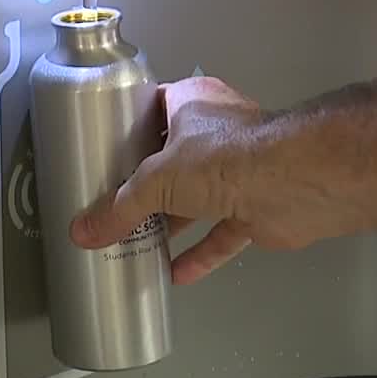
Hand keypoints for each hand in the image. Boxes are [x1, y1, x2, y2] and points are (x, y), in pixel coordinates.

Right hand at [69, 76, 264, 284]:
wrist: (294, 183)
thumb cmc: (222, 158)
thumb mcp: (156, 180)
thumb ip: (120, 208)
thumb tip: (83, 232)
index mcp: (193, 103)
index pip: (154, 107)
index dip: (130, 128)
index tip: (104, 152)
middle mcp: (217, 133)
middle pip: (173, 160)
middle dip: (147, 186)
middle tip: (113, 207)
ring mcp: (240, 171)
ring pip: (197, 199)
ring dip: (172, 223)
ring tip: (136, 244)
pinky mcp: (256, 208)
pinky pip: (221, 234)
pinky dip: (201, 253)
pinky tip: (175, 274)